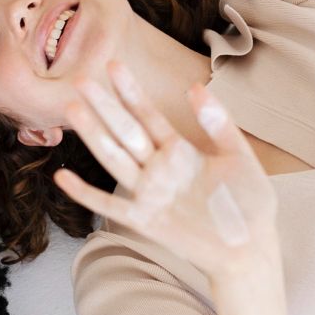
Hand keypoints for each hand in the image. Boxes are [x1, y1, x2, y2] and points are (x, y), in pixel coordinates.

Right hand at [55, 63, 278, 277]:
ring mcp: (148, 194)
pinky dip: (86, 193)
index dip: (131, 91)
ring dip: (94, 135)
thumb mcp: (239, 156)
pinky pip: (109, 206)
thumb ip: (218, 124)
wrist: (251, 249)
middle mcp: (158, 168)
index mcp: (179, 150)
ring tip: (73, 109)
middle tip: (80, 80)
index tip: (113, 66)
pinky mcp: (144, 222)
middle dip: (103, 106)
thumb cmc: (249, 203)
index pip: (148, 114)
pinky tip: (63, 177)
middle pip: (125, 131)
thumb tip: (195, 87)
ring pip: (114, 159)